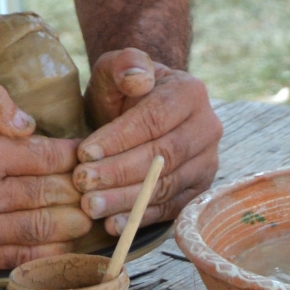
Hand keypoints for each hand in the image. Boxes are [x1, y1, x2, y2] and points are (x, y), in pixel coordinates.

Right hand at [0, 83, 91, 272]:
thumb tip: (30, 125)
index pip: (48, 157)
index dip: (75, 158)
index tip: (90, 156)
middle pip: (51, 194)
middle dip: (81, 192)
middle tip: (100, 189)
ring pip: (42, 228)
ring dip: (73, 224)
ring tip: (92, 218)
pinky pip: (20, 257)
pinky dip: (48, 253)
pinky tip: (66, 246)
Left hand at [72, 50, 221, 234]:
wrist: (139, 111)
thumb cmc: (122, 90)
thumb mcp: (115, 69)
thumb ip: (123, 63)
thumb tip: (136, 78)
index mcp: (191, 93)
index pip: (155, 119)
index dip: (119, 139)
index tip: (83, 153)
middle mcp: (207, 128)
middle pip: (163, 157)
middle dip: (119, 173)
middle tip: (82, 183)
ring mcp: (207, 162)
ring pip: (167, 186)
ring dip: (126, 200)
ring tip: (91, 206)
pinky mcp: (197, 190)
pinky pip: (171, 209)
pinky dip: (141, 219)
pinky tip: (112, 225)